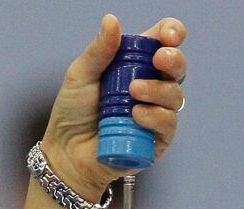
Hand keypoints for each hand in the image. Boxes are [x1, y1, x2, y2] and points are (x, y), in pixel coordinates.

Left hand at [41, 14, 188, 199]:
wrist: (66, 153)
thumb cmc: (72, 114)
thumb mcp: (81, 75)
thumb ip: (99, 50)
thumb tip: (112, 20)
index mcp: (135, 65)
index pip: (162, 44)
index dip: (172, 34)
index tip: (168, 36)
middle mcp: (151, 88)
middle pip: (177, 68)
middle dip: (174, 60)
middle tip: (158, 59)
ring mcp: (156, 114)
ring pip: (175, 96)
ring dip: (158, 91)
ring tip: (133, 93)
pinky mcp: (156, 141)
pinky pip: (168, 125)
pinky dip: (156, 117)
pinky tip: (137, 115)